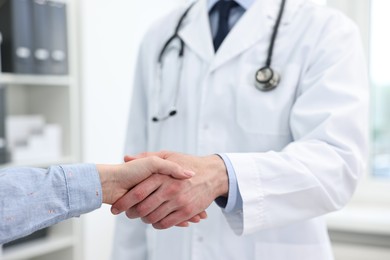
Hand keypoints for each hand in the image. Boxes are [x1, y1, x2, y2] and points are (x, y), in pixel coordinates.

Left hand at [112, 151, 228, 228]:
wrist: (213, 173)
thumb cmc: (189, 162)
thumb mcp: (168, 155)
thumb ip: (147, 156)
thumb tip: (127, 158)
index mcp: (162, 175)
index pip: (138, 193)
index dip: (124, 202)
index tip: (117, 207)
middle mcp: (170, 189)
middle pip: (143, 208)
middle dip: (132, 214)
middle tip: (128, 214)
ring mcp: (179, 201)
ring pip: (154, 217)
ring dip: (144, 220)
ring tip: (142, 217)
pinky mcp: (187, 211)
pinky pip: (167, 223)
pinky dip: (158, 225)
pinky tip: (156, 221)